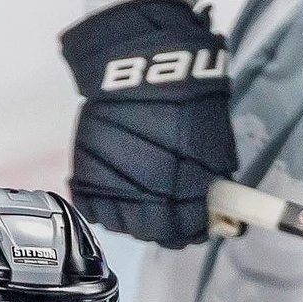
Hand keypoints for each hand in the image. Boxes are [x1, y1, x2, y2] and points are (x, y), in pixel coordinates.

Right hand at [59, 0, 235, 249]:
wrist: (138, 68)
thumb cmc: (183, 96)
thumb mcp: (213, 136)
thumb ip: (212, 175)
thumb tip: (215, 201)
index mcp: (185, 188)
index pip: (190, 228)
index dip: (195, 228)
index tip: (197, 223)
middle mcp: (148, 196)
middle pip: (154, 233)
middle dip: (165, 228)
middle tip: (169, 214)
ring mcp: (113, 190)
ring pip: (123, 227)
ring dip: (134, 220)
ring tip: (141, 200)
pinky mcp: (87, 180)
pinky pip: (95, 211)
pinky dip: (106, 207)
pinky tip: (117, 192)